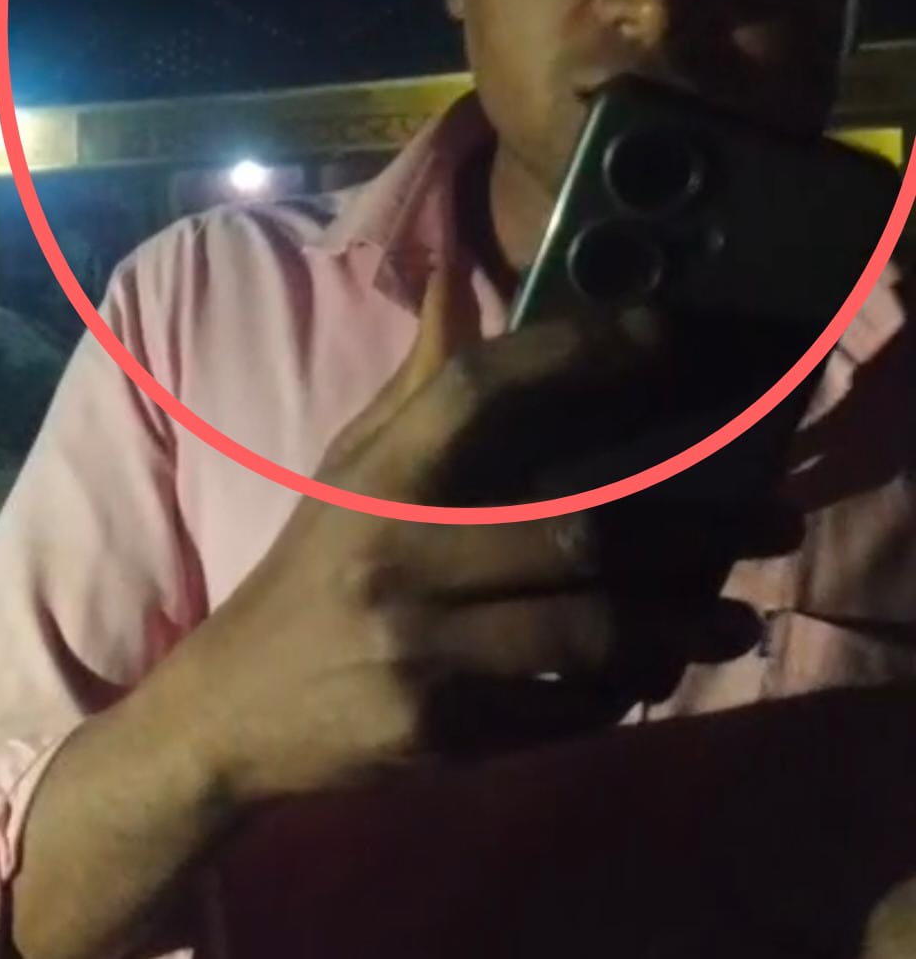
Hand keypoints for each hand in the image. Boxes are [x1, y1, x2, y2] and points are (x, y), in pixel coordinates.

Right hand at [166, 267, 792, 805]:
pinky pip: (560, 711)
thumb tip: (454, 278)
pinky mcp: (437, 733)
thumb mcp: (349, 467)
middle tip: (777, 519)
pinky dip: (618, 695)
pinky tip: (652, 677)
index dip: (582, 352)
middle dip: (695, 525)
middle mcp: (402, 553)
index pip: (486, 388)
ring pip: (588, 630)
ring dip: (681, 624)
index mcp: (383, 475)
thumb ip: (416, 383)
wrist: (234, 710)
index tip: (670, 337)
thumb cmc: (312, 570)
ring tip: (740, 618)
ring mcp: (420, 649)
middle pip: (579, 527)